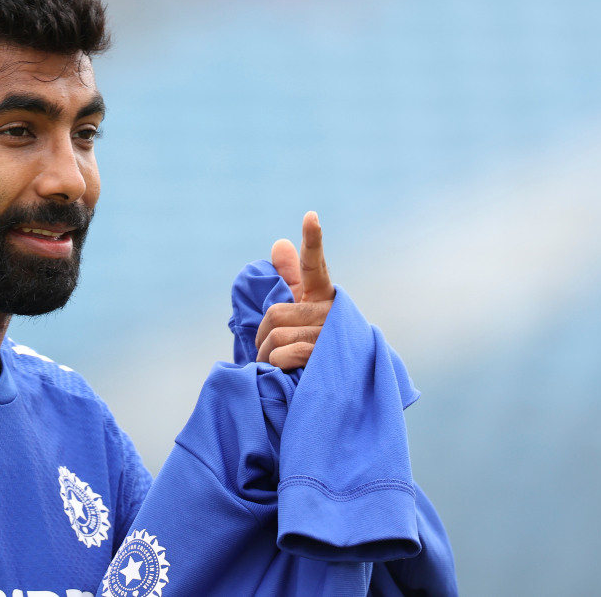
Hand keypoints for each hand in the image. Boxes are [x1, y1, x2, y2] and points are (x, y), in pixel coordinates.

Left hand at [254, 211, 334, 368]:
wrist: (337, 386)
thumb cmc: (313, 343)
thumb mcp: (300, 310)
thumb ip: (290, 278)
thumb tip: (280, 243)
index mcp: (323, 294)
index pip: (315, 265)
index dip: (312, 240)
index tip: (310, 216)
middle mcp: (332, 311)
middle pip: (275, 313)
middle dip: (263, 335)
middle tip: (268, 349)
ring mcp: (331, 335)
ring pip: (276, 335)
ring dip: (266, 354)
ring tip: (278, 364)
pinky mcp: (326, 358)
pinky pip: (282, 355)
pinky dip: (275, 365)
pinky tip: (287, 370)